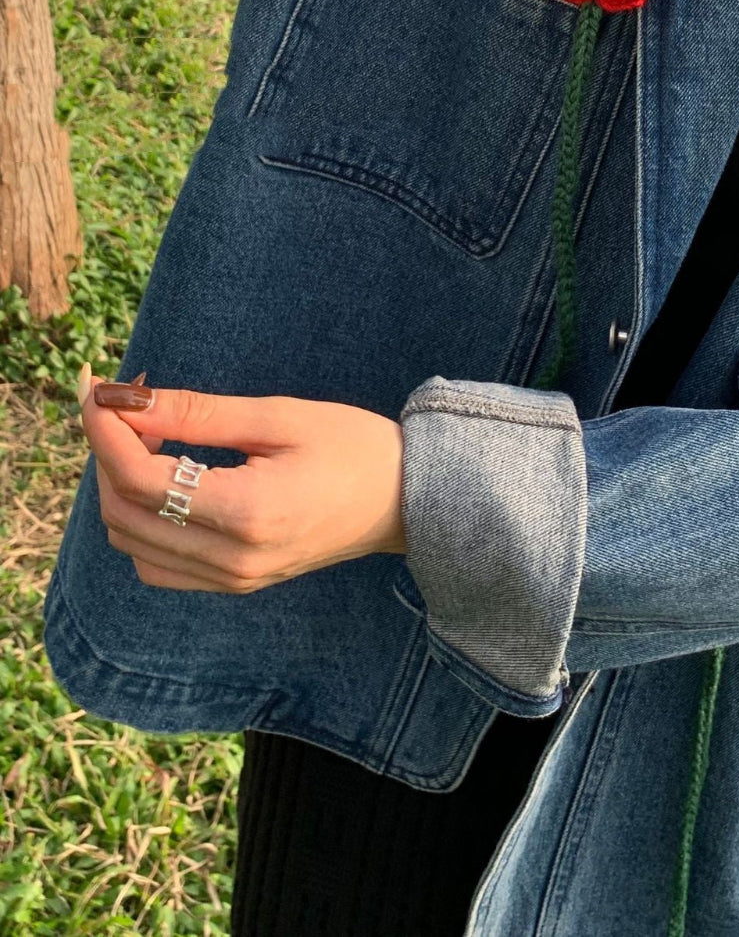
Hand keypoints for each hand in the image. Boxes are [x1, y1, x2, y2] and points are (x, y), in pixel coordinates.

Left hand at [79, 367, 405, 593]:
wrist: (407, 501)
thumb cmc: (354, 447)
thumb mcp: (278, 417)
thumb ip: (197, 412)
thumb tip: (125, 398)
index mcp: (245, 513)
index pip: (138, 477)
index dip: (105, 428)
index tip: (99, 386)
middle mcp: (230, 560)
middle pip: (123, 512)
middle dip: (108, 452)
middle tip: (128, 402)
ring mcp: (230, 580)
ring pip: (131, 542)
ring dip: (122, 488)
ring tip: (152, 438)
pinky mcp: (233, 584)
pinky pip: (158, 564)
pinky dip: (144, 522)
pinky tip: (168, 480)